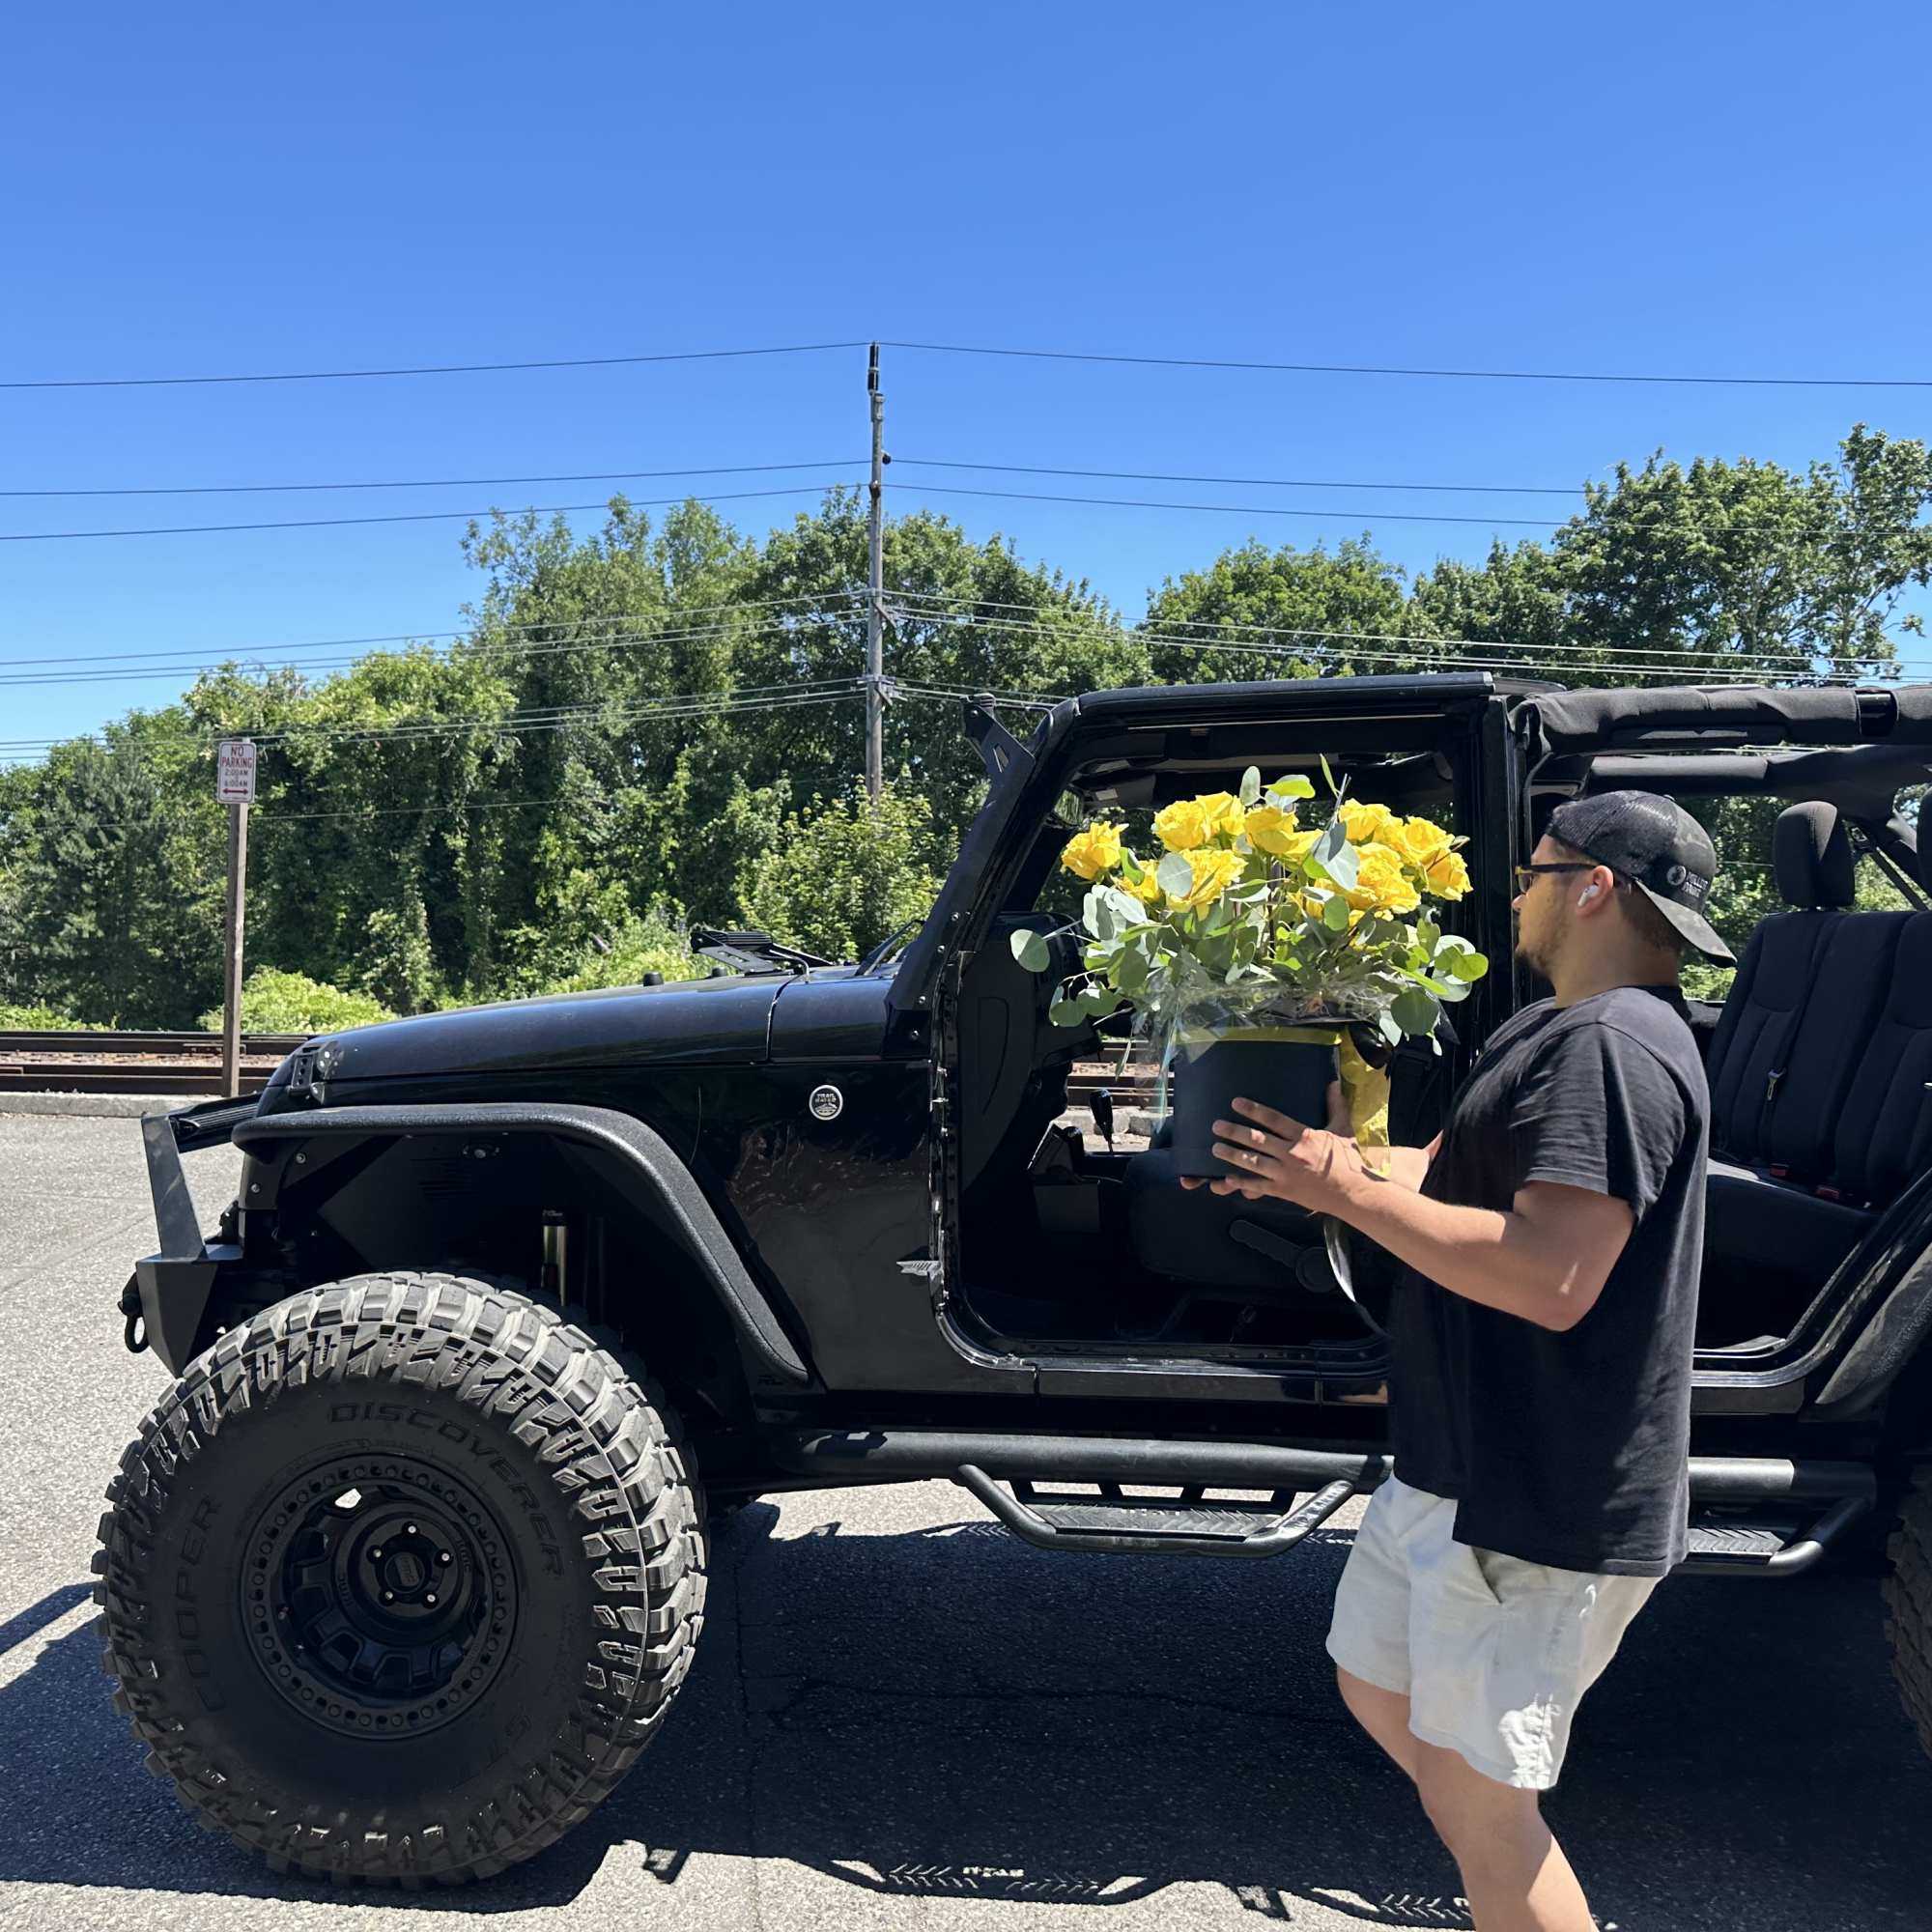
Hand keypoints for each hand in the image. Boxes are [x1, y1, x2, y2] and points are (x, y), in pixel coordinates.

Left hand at [1179, 1096, 1364, 1208]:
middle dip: (1234, 1132)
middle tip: (1216, 1126)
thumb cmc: (1347, 1160)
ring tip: (1215, 1148)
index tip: (1235, 1102)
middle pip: (1256, 1140)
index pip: (1273, 1119)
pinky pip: (1259, 1186)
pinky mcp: (1284, 1191)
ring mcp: (1285, 1174)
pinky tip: (1228, 1178)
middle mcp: (1290, 1153)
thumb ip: (1335, 1105)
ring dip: (1232, 1155)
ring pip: (1253, 1162)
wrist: (1353, 1193)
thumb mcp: (1343, 1129)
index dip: (1253, 1110)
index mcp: (1303, 1136)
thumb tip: (1333, 1083)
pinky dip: (1242, 1182)